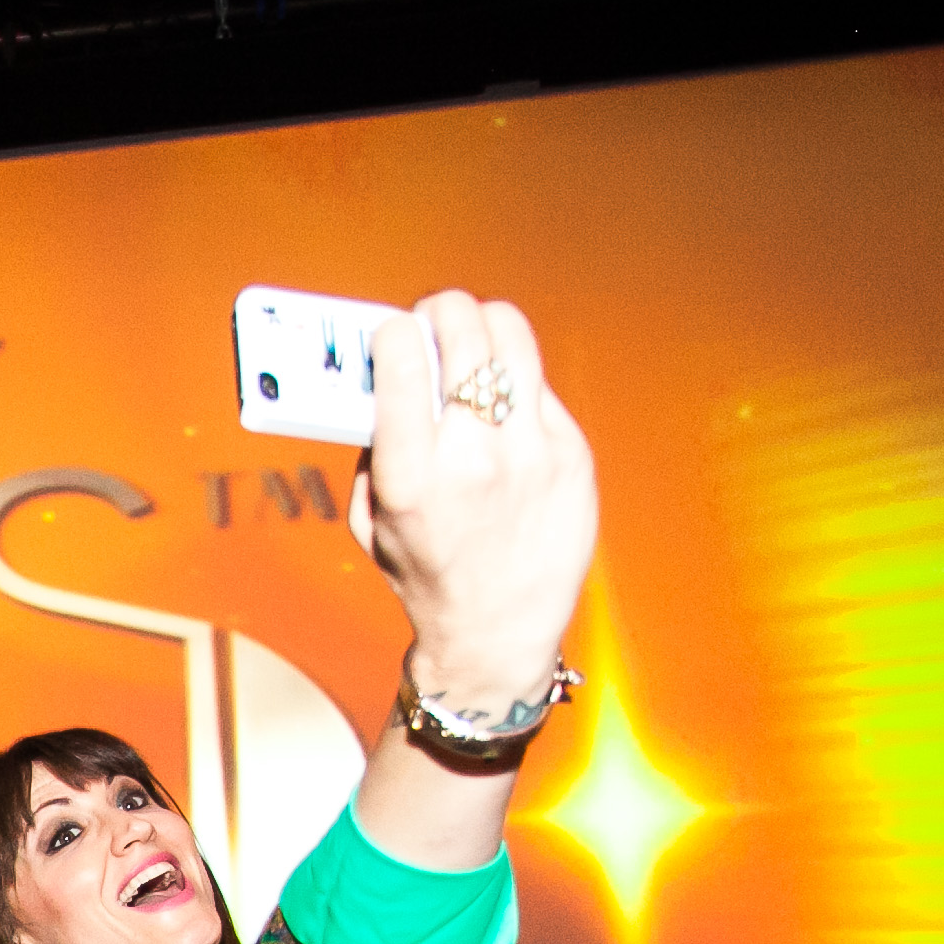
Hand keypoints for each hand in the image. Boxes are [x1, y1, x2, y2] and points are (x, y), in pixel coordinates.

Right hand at [354, 290, 598, 713]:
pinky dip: (516, 381)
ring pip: (511, 335)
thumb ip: (372, 447)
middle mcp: (472, 457)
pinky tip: (503, 404)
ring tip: (473, 340)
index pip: (401, 355)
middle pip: (461, 328)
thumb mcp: (371, 520)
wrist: (497, 632)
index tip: (390, 334)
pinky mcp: (571, 453)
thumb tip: (385, 375)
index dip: (392, 330)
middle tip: (433, 320)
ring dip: (484, 325)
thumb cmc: (427, 574)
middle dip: (439, 311)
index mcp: (410, 475)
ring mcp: (530, 452)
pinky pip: (539, 384)